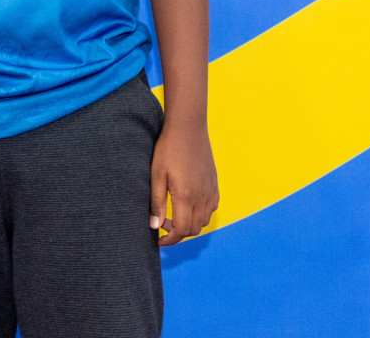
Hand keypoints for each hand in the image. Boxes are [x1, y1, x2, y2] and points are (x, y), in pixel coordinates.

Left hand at [150, 117, 219, 245]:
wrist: (188, 128)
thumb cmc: (168, 149)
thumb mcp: (157, 175)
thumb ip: (156, 202)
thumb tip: (154, 226)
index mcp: (186, 196)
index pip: (181, 230)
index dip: (170, 239)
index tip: (158, 240)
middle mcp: (202, 197)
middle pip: (194, 229)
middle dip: (178, 233)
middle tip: (162, 224)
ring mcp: (211, 191)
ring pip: (204, 221)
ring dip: (189, 225)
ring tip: (172, 215)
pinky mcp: (215, 185)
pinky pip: (211, 209)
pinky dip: (200, 215)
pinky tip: (187, 205)